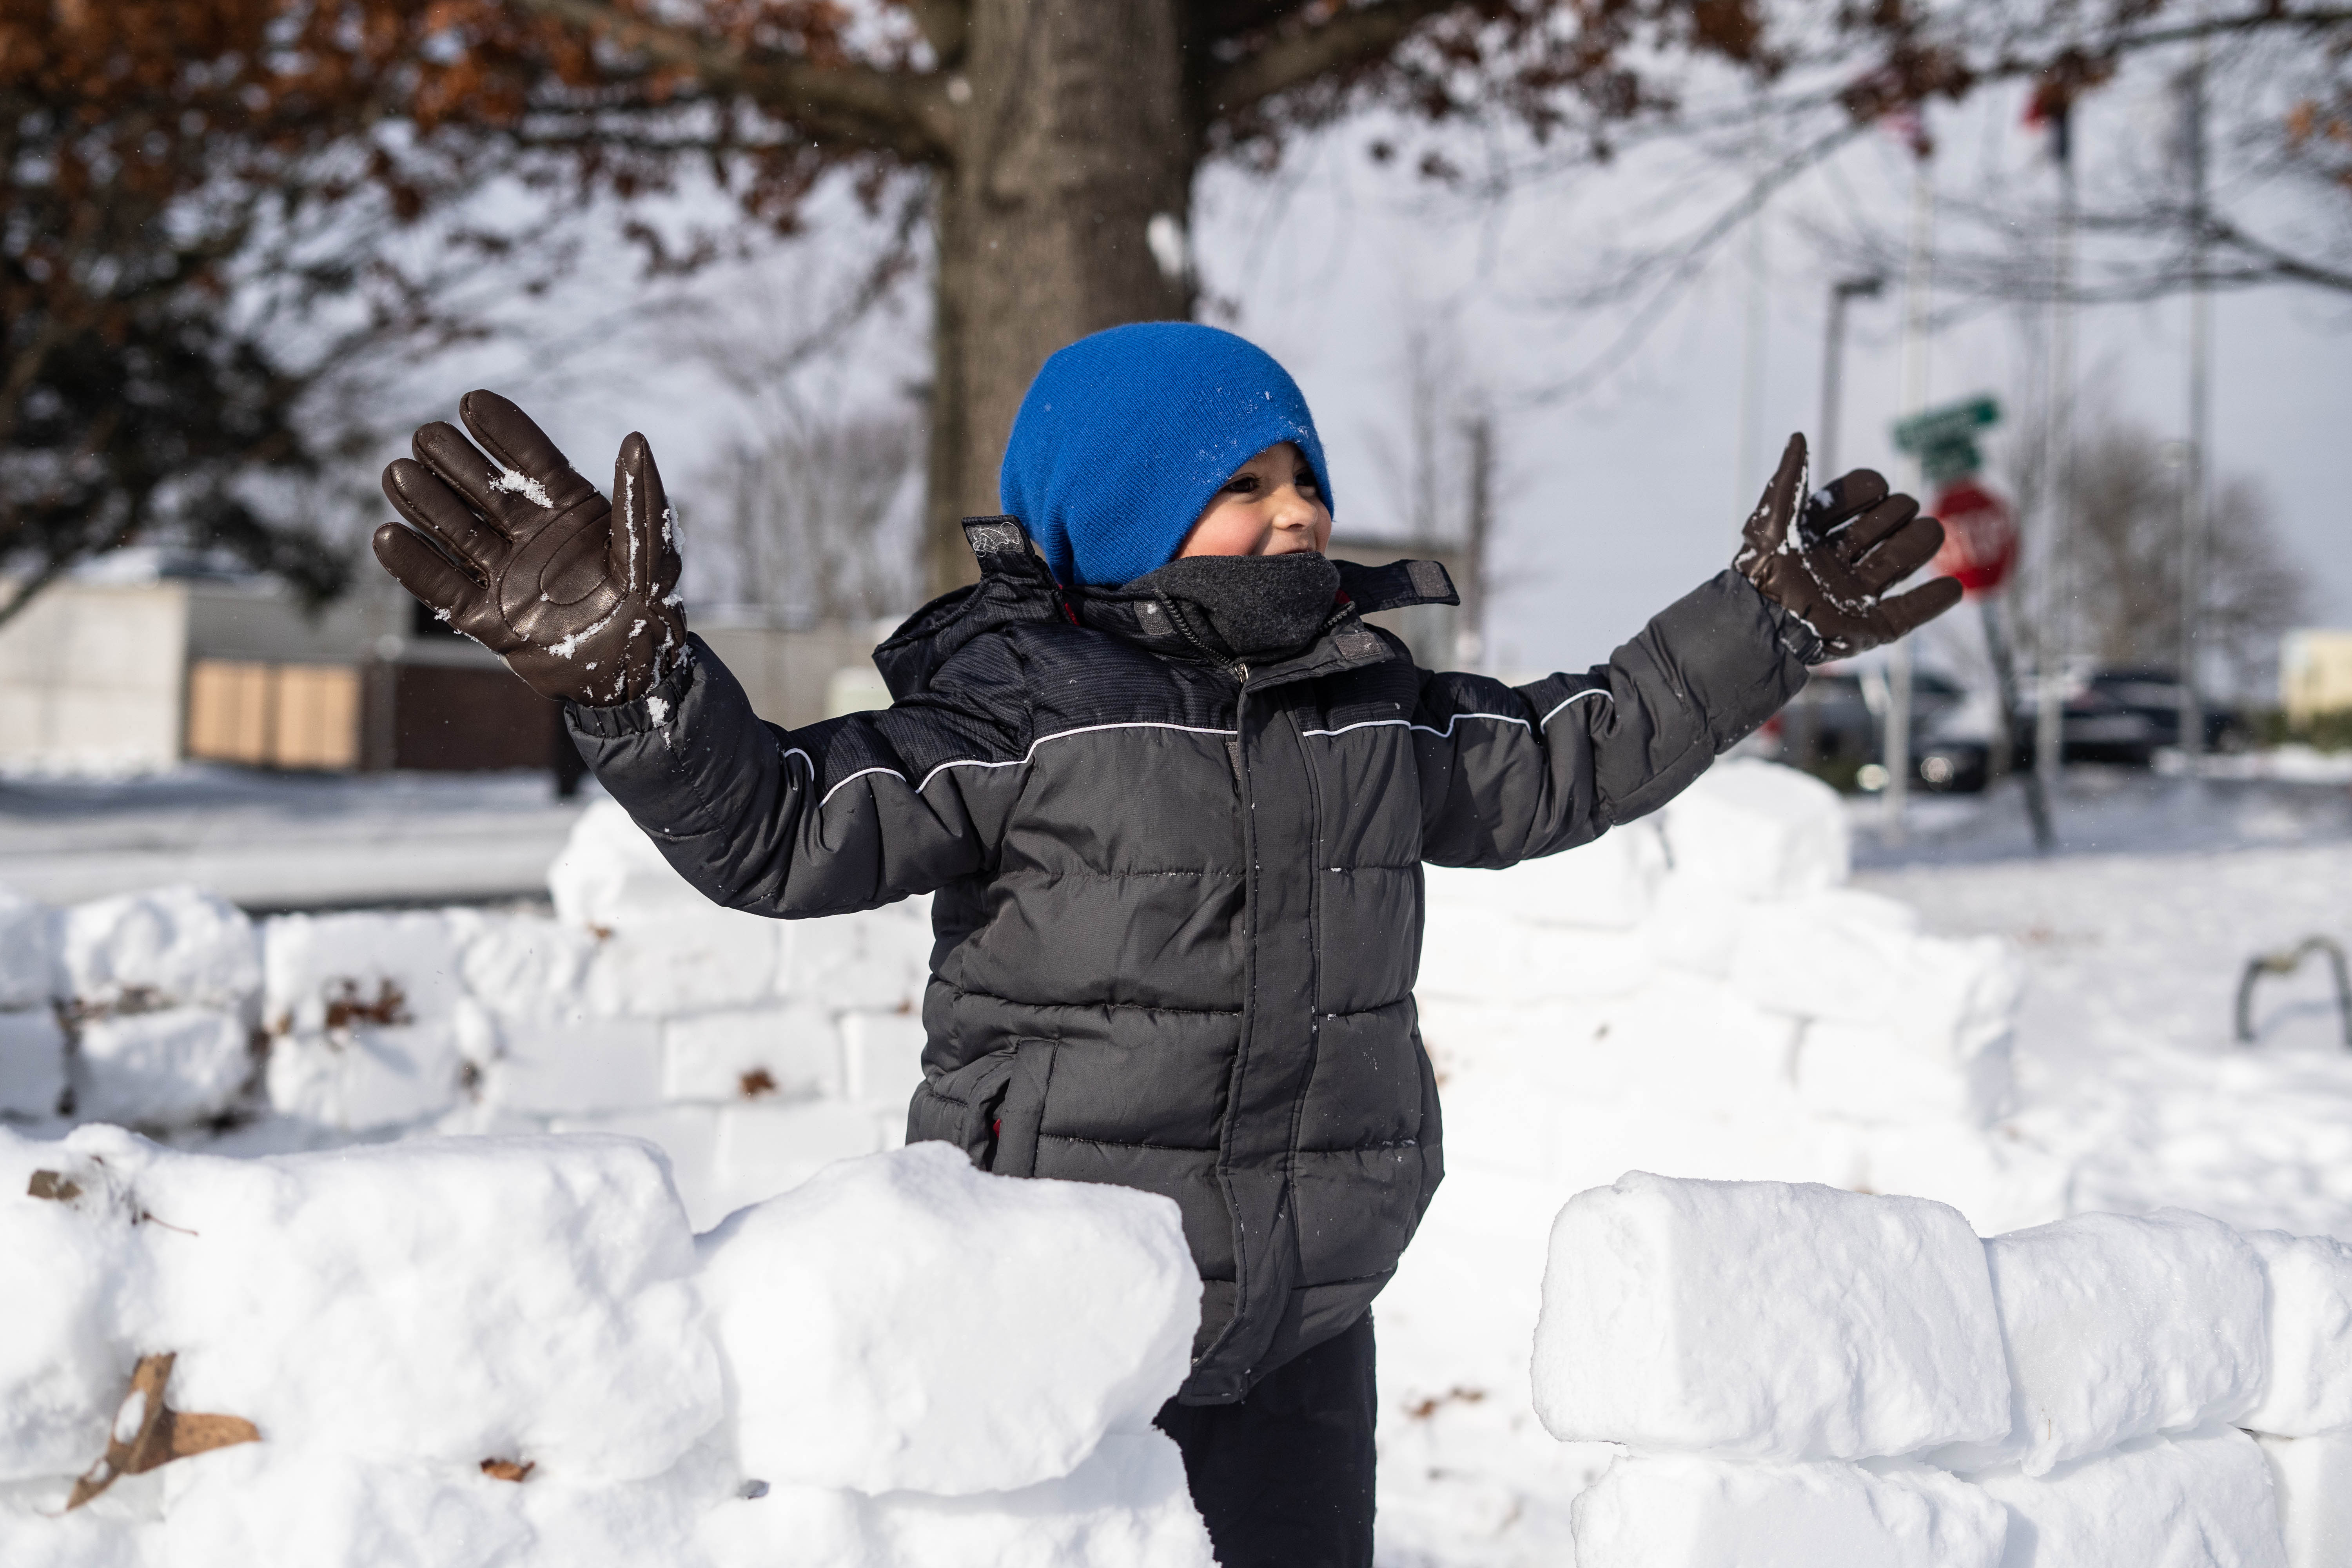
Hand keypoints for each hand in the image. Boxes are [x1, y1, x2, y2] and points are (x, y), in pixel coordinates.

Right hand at [372, 391, 685, 706]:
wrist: (635, 678)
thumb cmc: (651, 612)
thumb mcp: (652, 554)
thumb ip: (641, 501)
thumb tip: (636, 439)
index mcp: (570, 511)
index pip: (532, 461)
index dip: (503, 431)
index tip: (472, 401)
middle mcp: (531, 536)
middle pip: (485, 490)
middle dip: (454, 462)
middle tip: (425, 435)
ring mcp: (506, 576)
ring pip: (457, 532)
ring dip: (426, 503)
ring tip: (398, 474)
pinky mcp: (488, 620)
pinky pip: (445, 590)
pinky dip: (415, 566)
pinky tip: (386, 536)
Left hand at [1734, 432, 1962, 659]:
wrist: (1759, 628)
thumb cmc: (1759, 576)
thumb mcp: (1769, 524)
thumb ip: (1788, 482)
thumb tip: (1798, 437)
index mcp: (1814, 538)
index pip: (1852, 502)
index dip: (1866, 489)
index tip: (1876, 488)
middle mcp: (1836, 565)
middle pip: (1881, 529)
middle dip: (1896, 514)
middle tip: (1903, 510)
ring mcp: (1853, 597)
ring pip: (1898, 564)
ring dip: (1919, 544)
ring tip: (1931, 532)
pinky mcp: (1867, 629)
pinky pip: (1907, 615)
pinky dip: (1932, 602)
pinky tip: (1953, 588)